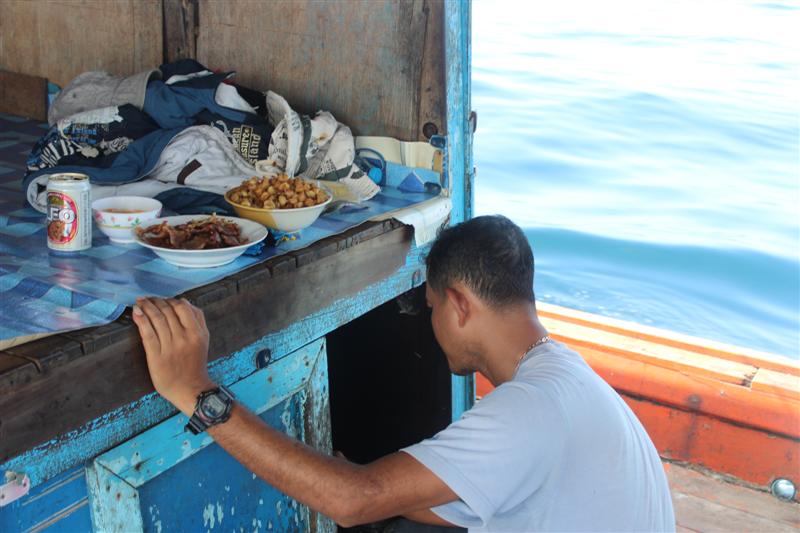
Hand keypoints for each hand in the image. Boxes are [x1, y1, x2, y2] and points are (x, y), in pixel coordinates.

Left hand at [132, 297, 215, 415]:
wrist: (190, 389)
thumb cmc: (195, 364)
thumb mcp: (203, 340)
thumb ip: (198, 321)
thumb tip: (185, 303)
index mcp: (197, 333)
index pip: (183, 307)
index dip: (170, 300)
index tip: (162, 300)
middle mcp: (185, 338)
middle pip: (168, 311)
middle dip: (156, 301)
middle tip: (148, 299)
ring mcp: (170, 347)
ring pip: (157, 319)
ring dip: (147, 307)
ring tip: (140, 302)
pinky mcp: (156, 356)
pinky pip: (148, 333)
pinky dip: (141, 320)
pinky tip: (136, 312)